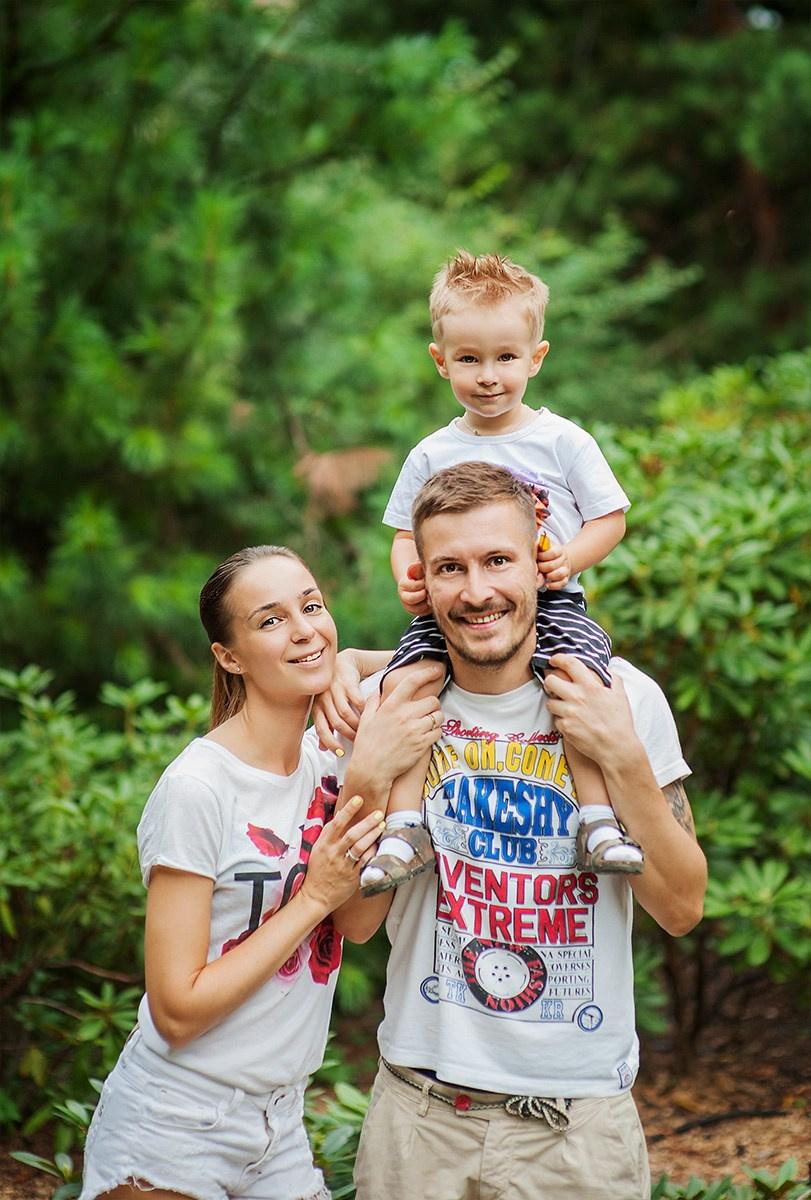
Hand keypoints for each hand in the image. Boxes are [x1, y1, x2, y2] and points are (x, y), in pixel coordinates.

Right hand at [302, 798, 386, 909]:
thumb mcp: (318, 849)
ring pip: (360, 847)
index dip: (348, 810)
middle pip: (352, 835)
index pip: (336, 824)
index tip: (358, 799)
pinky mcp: (352, 877)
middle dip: (367, 822)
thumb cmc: (317, 870)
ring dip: (373, 835)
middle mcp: (333, 854)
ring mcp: (343, 866)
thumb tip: (339, 814)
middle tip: (379, 812)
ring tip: (382, 824)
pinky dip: (373, 852)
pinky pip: (365, 862)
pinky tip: (380, 844)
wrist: (315, 897)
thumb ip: (328, 833)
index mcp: (324, 845)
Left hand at [311, 650, 366, 750]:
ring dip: (357, 725)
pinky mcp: (347, 682)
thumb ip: (327, 725)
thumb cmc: (335, 690)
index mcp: (317, 706)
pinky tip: (371, 716)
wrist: (344, 664)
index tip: (341, 753)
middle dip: (349, 735)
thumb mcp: (327, 706)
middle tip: (359, 742)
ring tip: (365, 731)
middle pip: (336, 722)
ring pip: (346, 713)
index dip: (330, 743)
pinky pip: (357, 701)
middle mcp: (324, 698)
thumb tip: (323, 749)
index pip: (321, 728)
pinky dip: (365, 711)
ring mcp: (335, 689)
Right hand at [350, 661, 444, 793]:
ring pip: (438, 716)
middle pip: (432, 700)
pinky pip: (438, 732)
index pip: (412, 682)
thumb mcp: (366, 719)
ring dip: (436, 718)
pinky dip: (436, 732)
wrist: (372, 769)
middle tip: (428, 709)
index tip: (436, 670)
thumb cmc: (367, 744)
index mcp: (391, 706)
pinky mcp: (422, 745)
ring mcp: (415, 731)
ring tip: (428, 722)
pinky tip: (427, 735)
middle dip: (433, 703)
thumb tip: (379, 691)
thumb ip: (374, 702)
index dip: (427, 673)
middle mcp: (405, 716)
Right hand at [398, 561, 430, 616]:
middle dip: (423, 594)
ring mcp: (409, 606)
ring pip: (419, 607)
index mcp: (403, 585)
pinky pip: (423, 612)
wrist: (419, 583)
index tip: (427, 580)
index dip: (422, 583)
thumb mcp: (419, 567)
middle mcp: (403, 596)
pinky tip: (432, 600)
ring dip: (427, 601)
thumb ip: (418, 566)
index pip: (413, 586)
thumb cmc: (420, 574)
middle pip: (412, 599)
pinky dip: (429, 607)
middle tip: (429, 590)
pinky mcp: (416, 612)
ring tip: (431, 594)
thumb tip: (419, 563)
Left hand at [537, 542, 571, 589]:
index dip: (544, 556)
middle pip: (554, 565)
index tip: (538, 556)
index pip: (553, 553)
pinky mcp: (565, 579)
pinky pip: (562, 583)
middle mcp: (564, 560)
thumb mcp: (543, 547)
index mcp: (559, 550)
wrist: (558, 560)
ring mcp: (565, 570)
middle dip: (543, 567)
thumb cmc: (546, 554)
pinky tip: (548, 584)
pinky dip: (554, 585)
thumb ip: (539, 545)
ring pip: (561, 574)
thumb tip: (536, 543)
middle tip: (538, 567)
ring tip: (544, 575)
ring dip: (550, 575)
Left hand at [543, 654, 635, 765]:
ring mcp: (569, 713)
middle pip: (550, 681)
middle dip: (550, 681)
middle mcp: (577, 698)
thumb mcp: (621, 695)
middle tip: (554, 685)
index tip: (555, 660)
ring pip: (549, 702)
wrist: (616, 748)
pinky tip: (571, 722)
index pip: (569, 664)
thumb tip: (608, 669)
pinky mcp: (565, 728)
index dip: (558, 658)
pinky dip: (561, 720)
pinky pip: (556, 719)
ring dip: (555, 703)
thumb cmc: (620, 721)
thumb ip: (613, 679)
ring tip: (565, 706)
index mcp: (590, 686)